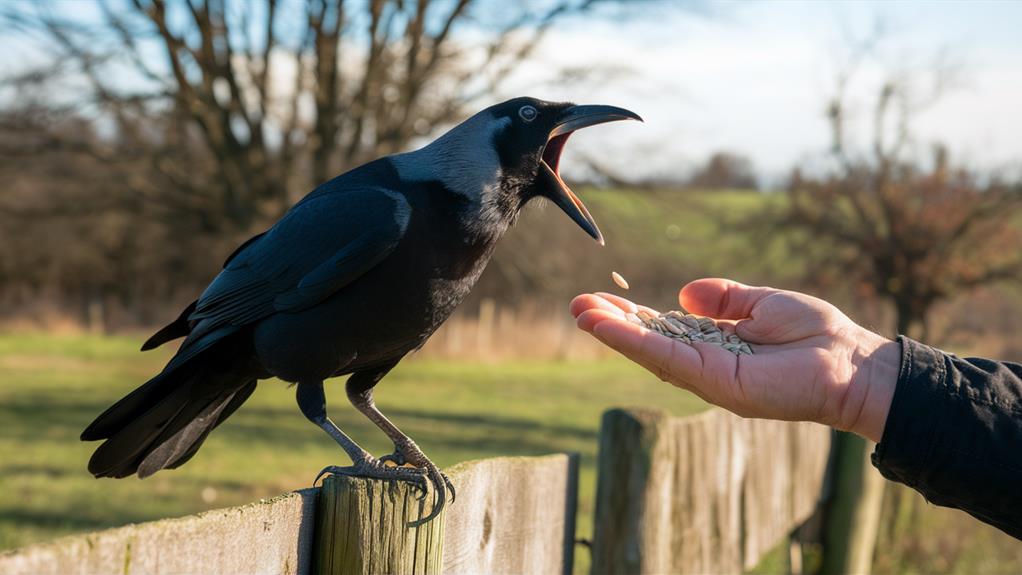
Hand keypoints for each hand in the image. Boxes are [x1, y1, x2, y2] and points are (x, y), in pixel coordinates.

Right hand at [570, 278, 899, 441]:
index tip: (600, 298)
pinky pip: (669, 360)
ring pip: (650, 352)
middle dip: (611, 324)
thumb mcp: (762, 302)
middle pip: (648, 342)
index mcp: (715, 343)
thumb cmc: (816, 334)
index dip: (631, 315)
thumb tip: (684, 293)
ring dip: (613, 333)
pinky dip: (636, 344)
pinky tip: (610, 326)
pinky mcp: (717, 384)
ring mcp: (708, 376)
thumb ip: (723, 297)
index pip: (662, 329)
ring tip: (581, 312)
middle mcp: (705, 362)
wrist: (851, 362)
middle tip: (576, 304)